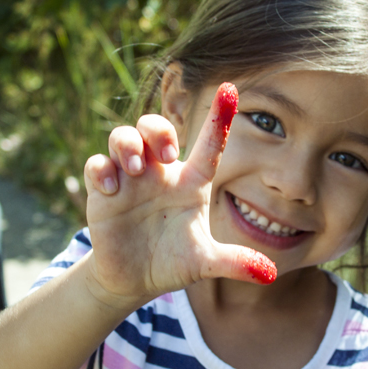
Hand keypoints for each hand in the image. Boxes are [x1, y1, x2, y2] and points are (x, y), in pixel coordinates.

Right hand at [83, 82, 275, 302]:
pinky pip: (97, 164)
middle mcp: (160, 173)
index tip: (231, 90)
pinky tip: (111, 189)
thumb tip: (270, 273)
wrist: (134, 278)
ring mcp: (130, 179)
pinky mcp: (103, 192)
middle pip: (155, 128)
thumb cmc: (173, 261)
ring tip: (136, 169)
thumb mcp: (205, 262)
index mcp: (190, 183)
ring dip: (128, 144)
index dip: (219, 118)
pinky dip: (102, 169)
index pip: (208, 145)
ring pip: (123, 137)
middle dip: (158, 130)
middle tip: (166, 155)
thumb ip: (234, 262)